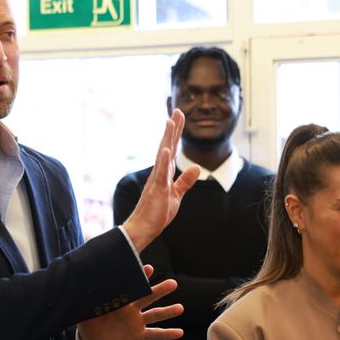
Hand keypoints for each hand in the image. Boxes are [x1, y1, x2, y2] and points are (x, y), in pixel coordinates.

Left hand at [78, 265, 184, 339]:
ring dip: (167, 312)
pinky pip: (154, 334)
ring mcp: (137, 321)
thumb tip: (76, 285)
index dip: (139, 278)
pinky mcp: (138, 335)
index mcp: (119, 300)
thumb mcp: (86, 309)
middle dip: (160, 291)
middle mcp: (131, 309)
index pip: (131, 287)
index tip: (148, 268)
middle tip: (173, 284)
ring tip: (180, 308)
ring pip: (154, 315)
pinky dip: (166, 334)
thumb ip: (86, 299)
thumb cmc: (90, 320)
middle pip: (147, 298)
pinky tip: (179, 332)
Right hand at [121, 109, 200, 251]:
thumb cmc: (157, 212)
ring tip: (170, 122)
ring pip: (163, 155)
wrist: (143, 228)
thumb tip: (196, 167)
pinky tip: (166, 149)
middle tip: (177, 111)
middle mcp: (159, 172)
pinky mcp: (157, 190)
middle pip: (167, 146)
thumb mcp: (176, 194)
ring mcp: (157, 180)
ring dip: (167, 138)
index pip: (172, 149)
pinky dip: (163, 161)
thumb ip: (186, 181)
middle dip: (173, 129)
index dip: (176, 133)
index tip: (179, 117)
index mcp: (165, 173)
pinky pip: (161, 174)